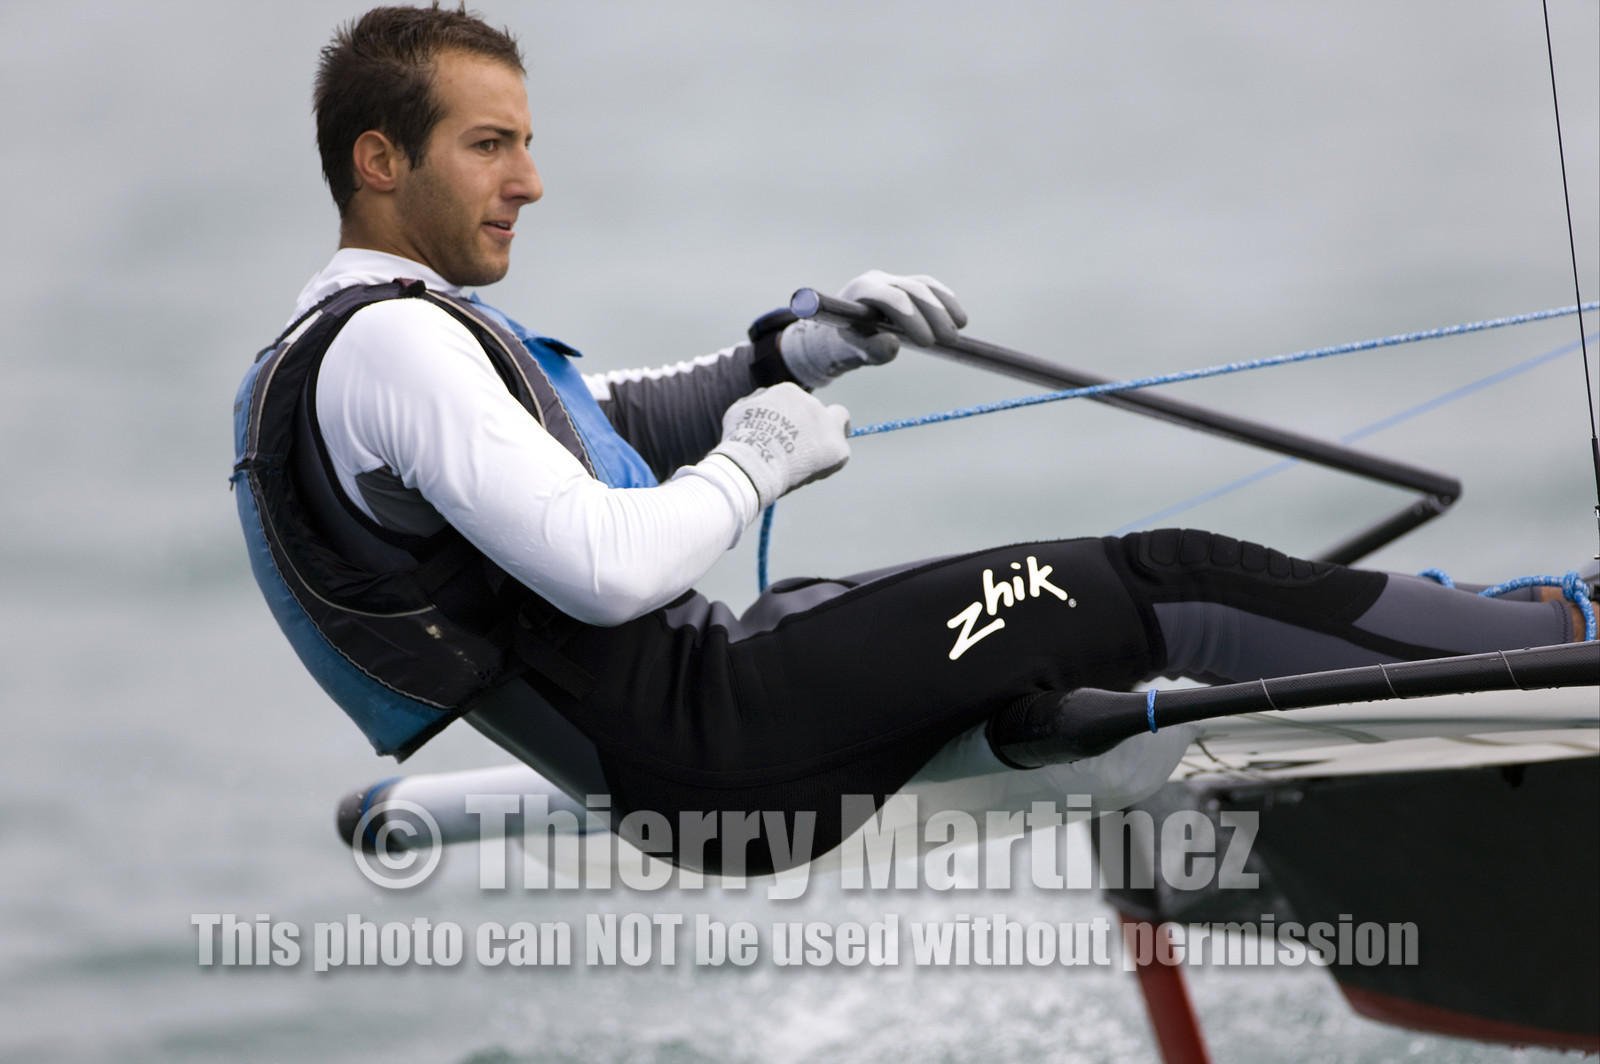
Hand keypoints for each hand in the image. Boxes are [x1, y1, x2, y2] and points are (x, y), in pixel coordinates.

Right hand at [710, 383, 850, 507]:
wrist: (753, 463)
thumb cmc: (740, 441)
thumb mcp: (740, 411)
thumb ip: (757, 403)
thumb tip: (764, 400)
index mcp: (788, 392)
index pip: (800, 402)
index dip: (796, 417)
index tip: (790, 434)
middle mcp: (812, 403)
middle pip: (821, 413)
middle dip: (815, 428)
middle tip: (804, 448)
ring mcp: (827, 425)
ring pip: (837, 431)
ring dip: (824, 445)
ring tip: (805, 465)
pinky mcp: (838, 449)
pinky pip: (840, 454)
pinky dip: (829, 463)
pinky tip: (812, 472)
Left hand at [780, 270, 967, 387]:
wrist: (835, 335)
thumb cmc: (841, 346)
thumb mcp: (851, 353)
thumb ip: (870, 350)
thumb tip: (894, 345)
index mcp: (860, 291)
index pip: (892, 297)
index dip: (913, 317)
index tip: (928, 342)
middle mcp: (877, 280)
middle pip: (913, 289)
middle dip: (934, 314)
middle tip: (950, 339)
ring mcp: (891, 281)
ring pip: (924, 285)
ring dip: (945, 305)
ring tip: (960, 327)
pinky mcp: (903, 286)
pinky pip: (928, 288)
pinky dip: (945, 301)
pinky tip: (958, 318)